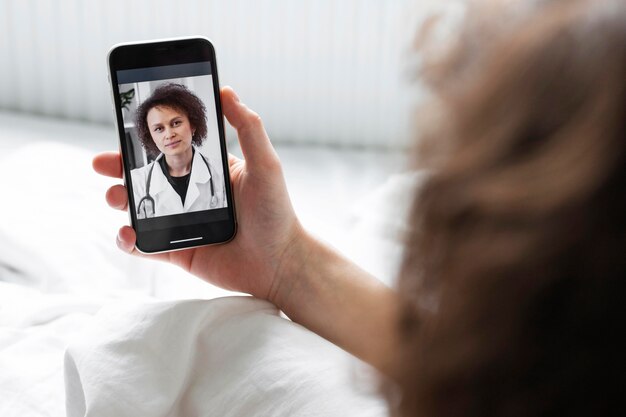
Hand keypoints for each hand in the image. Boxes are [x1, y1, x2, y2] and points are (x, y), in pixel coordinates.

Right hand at [93, 87, 302, 300]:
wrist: (281, 264)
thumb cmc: (276, 212)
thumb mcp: (265, 165)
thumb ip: (248, 128)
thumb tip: (227, 90)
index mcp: (210, 171)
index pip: (171, 151)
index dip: (146, 143)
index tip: (124, 130)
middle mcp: (193, 195)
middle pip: (148, 178)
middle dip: (119, 169)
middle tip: (102, 163)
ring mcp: (183, 224)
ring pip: (141, 209)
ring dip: (120, 200)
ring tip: (115, 197)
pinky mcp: (178, 251)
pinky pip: (145, 245)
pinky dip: (129, 240)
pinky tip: (128, 233)